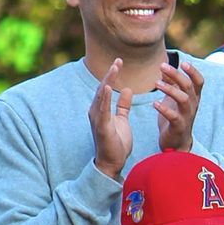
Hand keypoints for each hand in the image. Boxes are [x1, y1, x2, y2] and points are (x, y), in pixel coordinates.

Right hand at [88, 58, 133, 179]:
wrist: (112, 164)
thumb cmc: (116, 143)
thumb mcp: (122, 120)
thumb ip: (123, 106)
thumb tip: (127, 90)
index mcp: (101, 110)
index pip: (105, 88)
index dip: (111, 74)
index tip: (119, 61)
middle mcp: (96, 112)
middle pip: (102, 88)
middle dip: (110, 74)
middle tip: (118, 60)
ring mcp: (98, 120)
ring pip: (101, 96)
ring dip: (107, 81)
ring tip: (115, 68)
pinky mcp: (102, 128)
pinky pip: (103, 111)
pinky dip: (105, 98)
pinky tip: (108, 87)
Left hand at [156, 60, 203, 151]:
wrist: (176, 143)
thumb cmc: (175, 117)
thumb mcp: (174, 98)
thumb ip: (171, 83)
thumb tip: (164, 66)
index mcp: (193, 97)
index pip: (199, 81)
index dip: (193, 71)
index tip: (183, 62)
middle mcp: (193, 105)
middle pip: (188, 86)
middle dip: (176, 74)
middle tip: (162, 66)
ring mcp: (187, 116)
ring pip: (183, 99)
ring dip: (170, 89)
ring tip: (156, 83)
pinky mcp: (178, 126)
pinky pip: (173, 116)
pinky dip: (164, 109)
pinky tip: (154, 103)